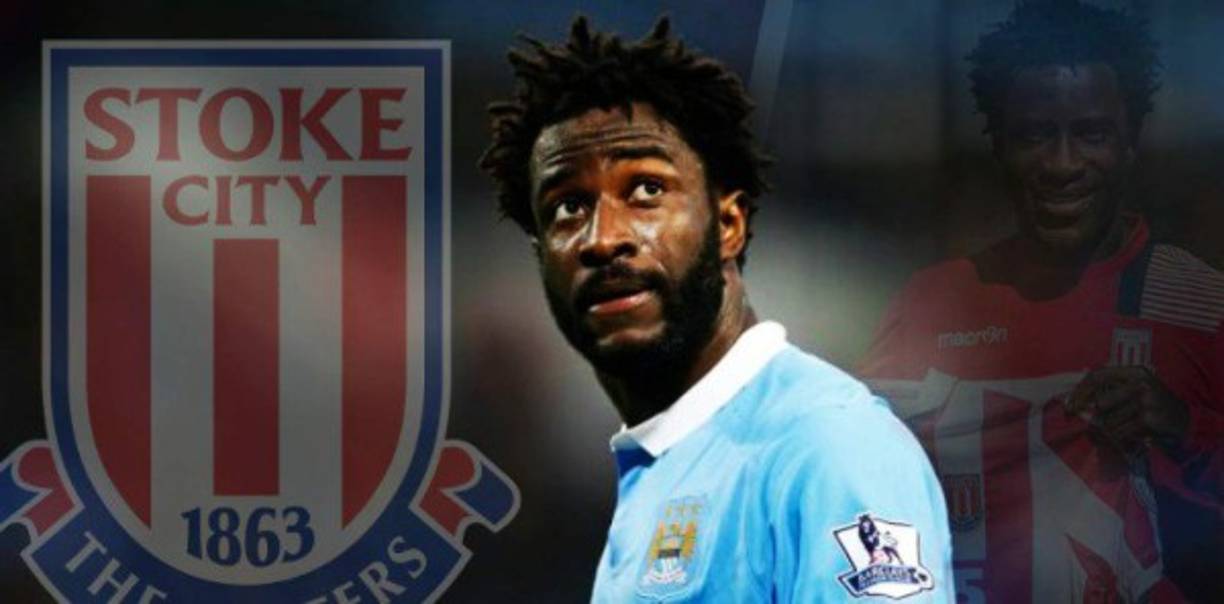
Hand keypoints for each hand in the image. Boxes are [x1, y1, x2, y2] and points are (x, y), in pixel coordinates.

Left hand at [1064, 366, 1190, 452]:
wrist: (1183, 421)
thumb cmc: (1151, 405)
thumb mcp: (1134, 389)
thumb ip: (1110, 389)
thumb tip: (1075, 400)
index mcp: (1134, 371)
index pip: (1098, 376)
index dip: (1081, 390)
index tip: (1069, 404)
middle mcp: (1140, 382)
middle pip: (1102, 402)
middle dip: (1097, 417)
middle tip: (1096, 425)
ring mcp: (1146, 400)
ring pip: (1110, 420)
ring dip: (1111, 430)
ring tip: (1123, 429)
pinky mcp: (1149, 418)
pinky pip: (1121, 432)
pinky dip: (1120, 437)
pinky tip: (1130, 435)